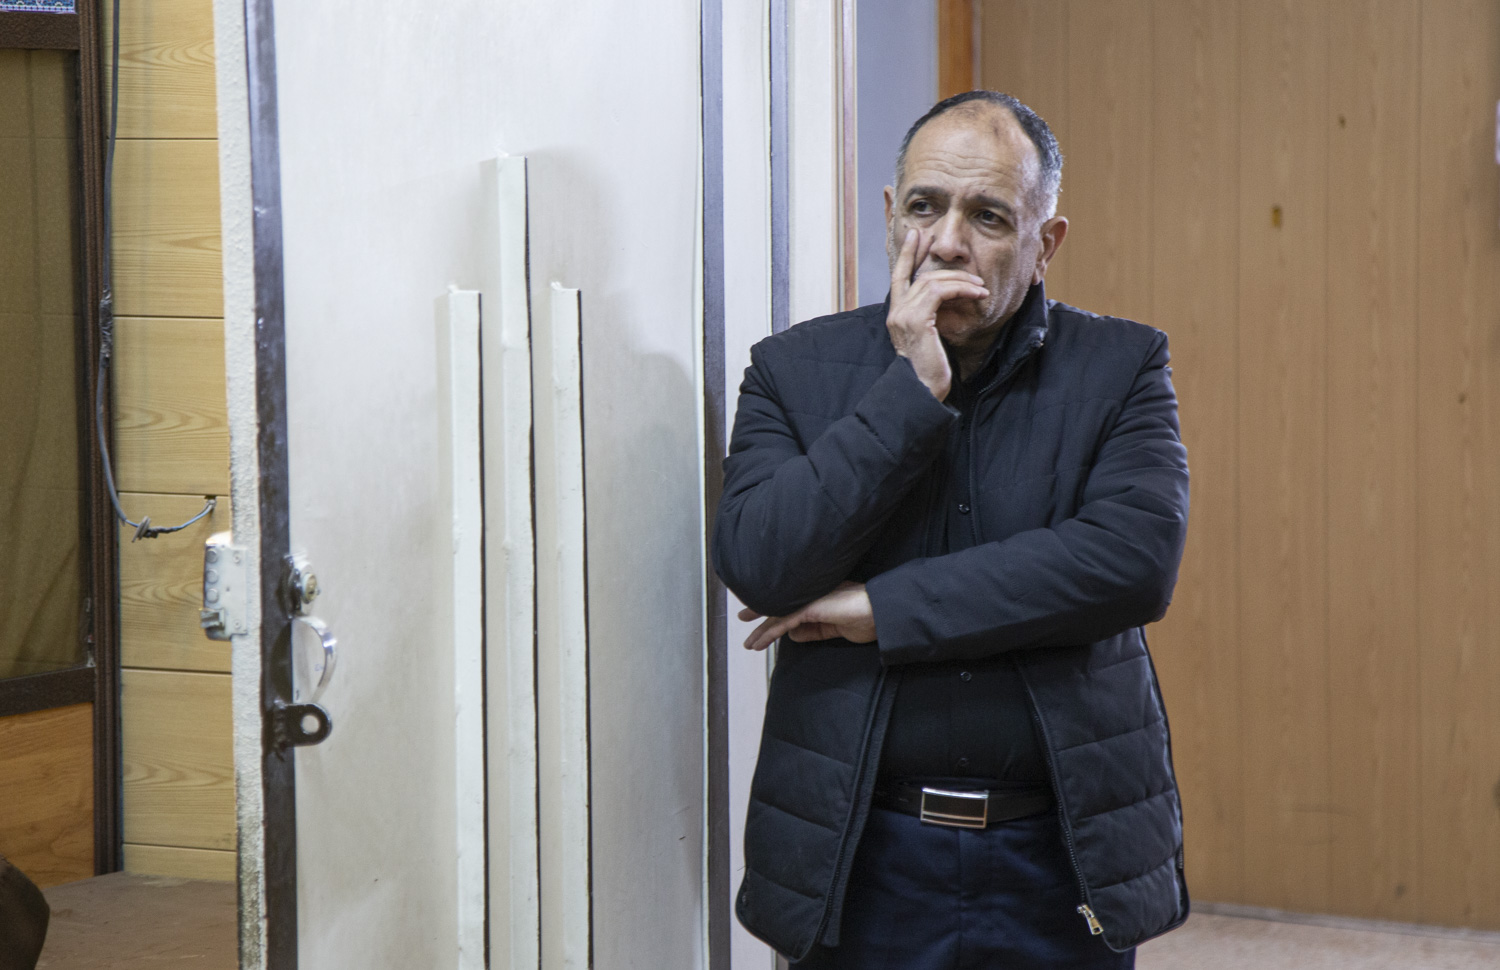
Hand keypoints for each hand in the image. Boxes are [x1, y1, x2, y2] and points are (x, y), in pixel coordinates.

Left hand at [739, 582, 877, 651]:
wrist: (879, 614)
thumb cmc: (864, 619)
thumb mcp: (833, 628)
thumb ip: (813, 630)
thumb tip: (791, 634)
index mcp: (818, 597)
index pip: (790, 603)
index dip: (773, 609)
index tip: (759, 614)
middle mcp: (811, 595)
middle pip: (779, 604)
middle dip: (759, 612)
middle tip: (742, 617)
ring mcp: (810, 599)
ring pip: (778, 614)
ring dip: (761, 631)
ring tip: (749, 643)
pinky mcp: (811, 608)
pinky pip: (784, 622)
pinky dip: (770, 633)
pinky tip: (759, 642)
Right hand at [886, 229, 986, 401]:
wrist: (922, 391)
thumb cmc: (930, 371)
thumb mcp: (930, 338)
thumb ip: (931, 317)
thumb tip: (947, 301)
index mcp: (896, 315)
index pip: (898, 276)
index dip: (906, 254)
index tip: (916, 236)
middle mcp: (896, 312)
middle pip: (918, 275)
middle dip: (944, 266)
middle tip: (971, 273)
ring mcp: (903, 315)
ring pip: (931, 281)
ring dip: (961, 280)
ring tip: (981, 287)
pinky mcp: (916, 320)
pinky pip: (939, 292)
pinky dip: (961, 289)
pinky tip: (977, 294)